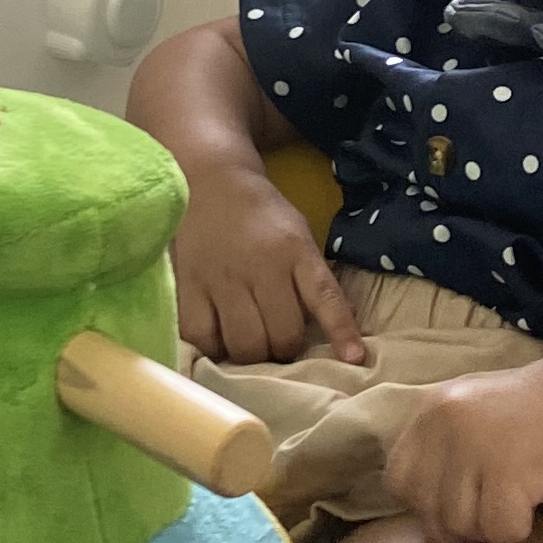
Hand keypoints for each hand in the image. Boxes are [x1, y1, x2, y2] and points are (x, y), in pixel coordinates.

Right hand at [173, 164, 367, 366]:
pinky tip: (219, 340)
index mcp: (294, 251)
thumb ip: (318, 279)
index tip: (354, 359)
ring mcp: (221, 279)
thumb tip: (350, 322)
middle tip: (280, 343)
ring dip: (253, 355)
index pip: (324, 296)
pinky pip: (202, 338)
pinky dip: (213, 349)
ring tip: (252, 344)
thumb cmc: (262, 216)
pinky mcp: (188, 287)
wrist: (211, 183)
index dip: (340, 330)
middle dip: (286, 350)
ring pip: (244, 344)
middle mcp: (260, 267)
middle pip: (282, 335)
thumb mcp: (299, 236)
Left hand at [384, 354, 542, 542]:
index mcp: (431, 411)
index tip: (460, 497)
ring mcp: (476, 449)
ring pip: (460, 525)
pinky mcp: (509, 473)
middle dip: (459, 523)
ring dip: (490, 527)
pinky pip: (498, 529)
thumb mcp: (471, 411)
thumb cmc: (534, 412)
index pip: (398, 480)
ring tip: (516, 500)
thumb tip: (422, 510)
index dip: (426, 500)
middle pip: (428, 511)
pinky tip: (533, 503)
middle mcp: (445, 426)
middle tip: (492, 507)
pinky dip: (517, 528)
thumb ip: (441, 448)